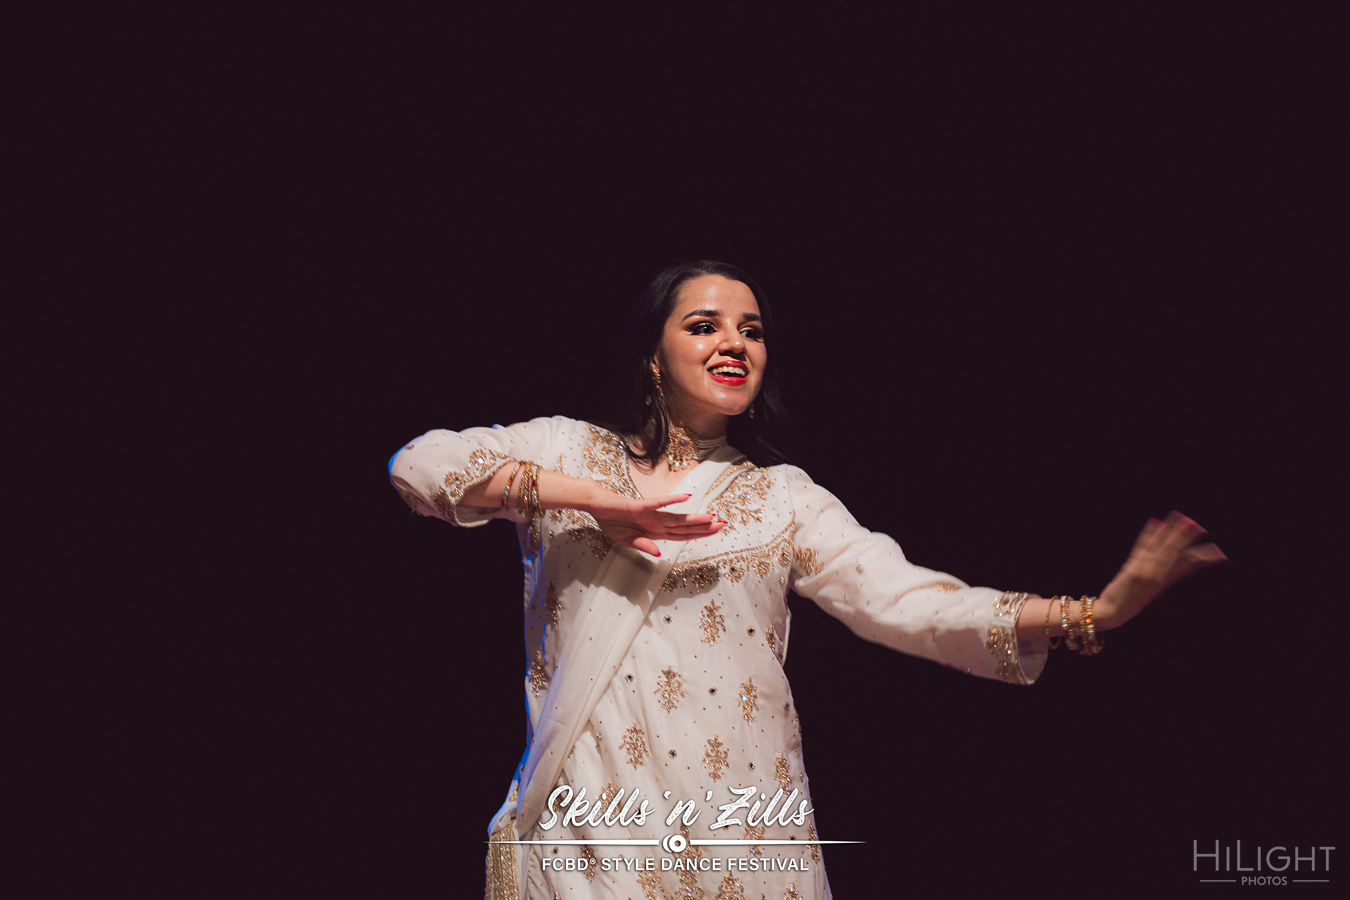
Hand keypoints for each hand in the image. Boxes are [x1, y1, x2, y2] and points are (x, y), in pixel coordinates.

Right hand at [590, 492, 724, 556]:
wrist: (597, 507)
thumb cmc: (612, 522)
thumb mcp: (626, 541)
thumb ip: (643, 546)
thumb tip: (659, 553)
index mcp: (655, 532)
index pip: (681, 535)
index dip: (698, 535)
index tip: (714, 533)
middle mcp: (656, 522)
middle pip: (684, 527)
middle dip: (703, 527)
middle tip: (723, 524)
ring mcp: (650, 514)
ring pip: (676, 518)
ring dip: (693, 518)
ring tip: (712, 517)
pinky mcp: (640, 506)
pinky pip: (658, 503)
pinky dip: (671, 501)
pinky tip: (686, 498)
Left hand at [1096, 511, 1226, 629]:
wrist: (1113, 612)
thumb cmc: (1131, 599)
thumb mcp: (1153, 588)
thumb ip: (1166, 574)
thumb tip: (1181, 561)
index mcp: (1165, 580)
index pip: (1189, 565)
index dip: (1205, 559)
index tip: (1221, 555)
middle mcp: (1158, 575)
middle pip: (1177, 553)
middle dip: (1188, 539)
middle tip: (1200, 528)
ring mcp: (1146, 572)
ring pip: (1164, 548)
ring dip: (1174, 533)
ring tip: (1184, 519)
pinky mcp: (1133, 570)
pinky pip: (1143, 547)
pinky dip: (1149, 534)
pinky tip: (1156, 522)